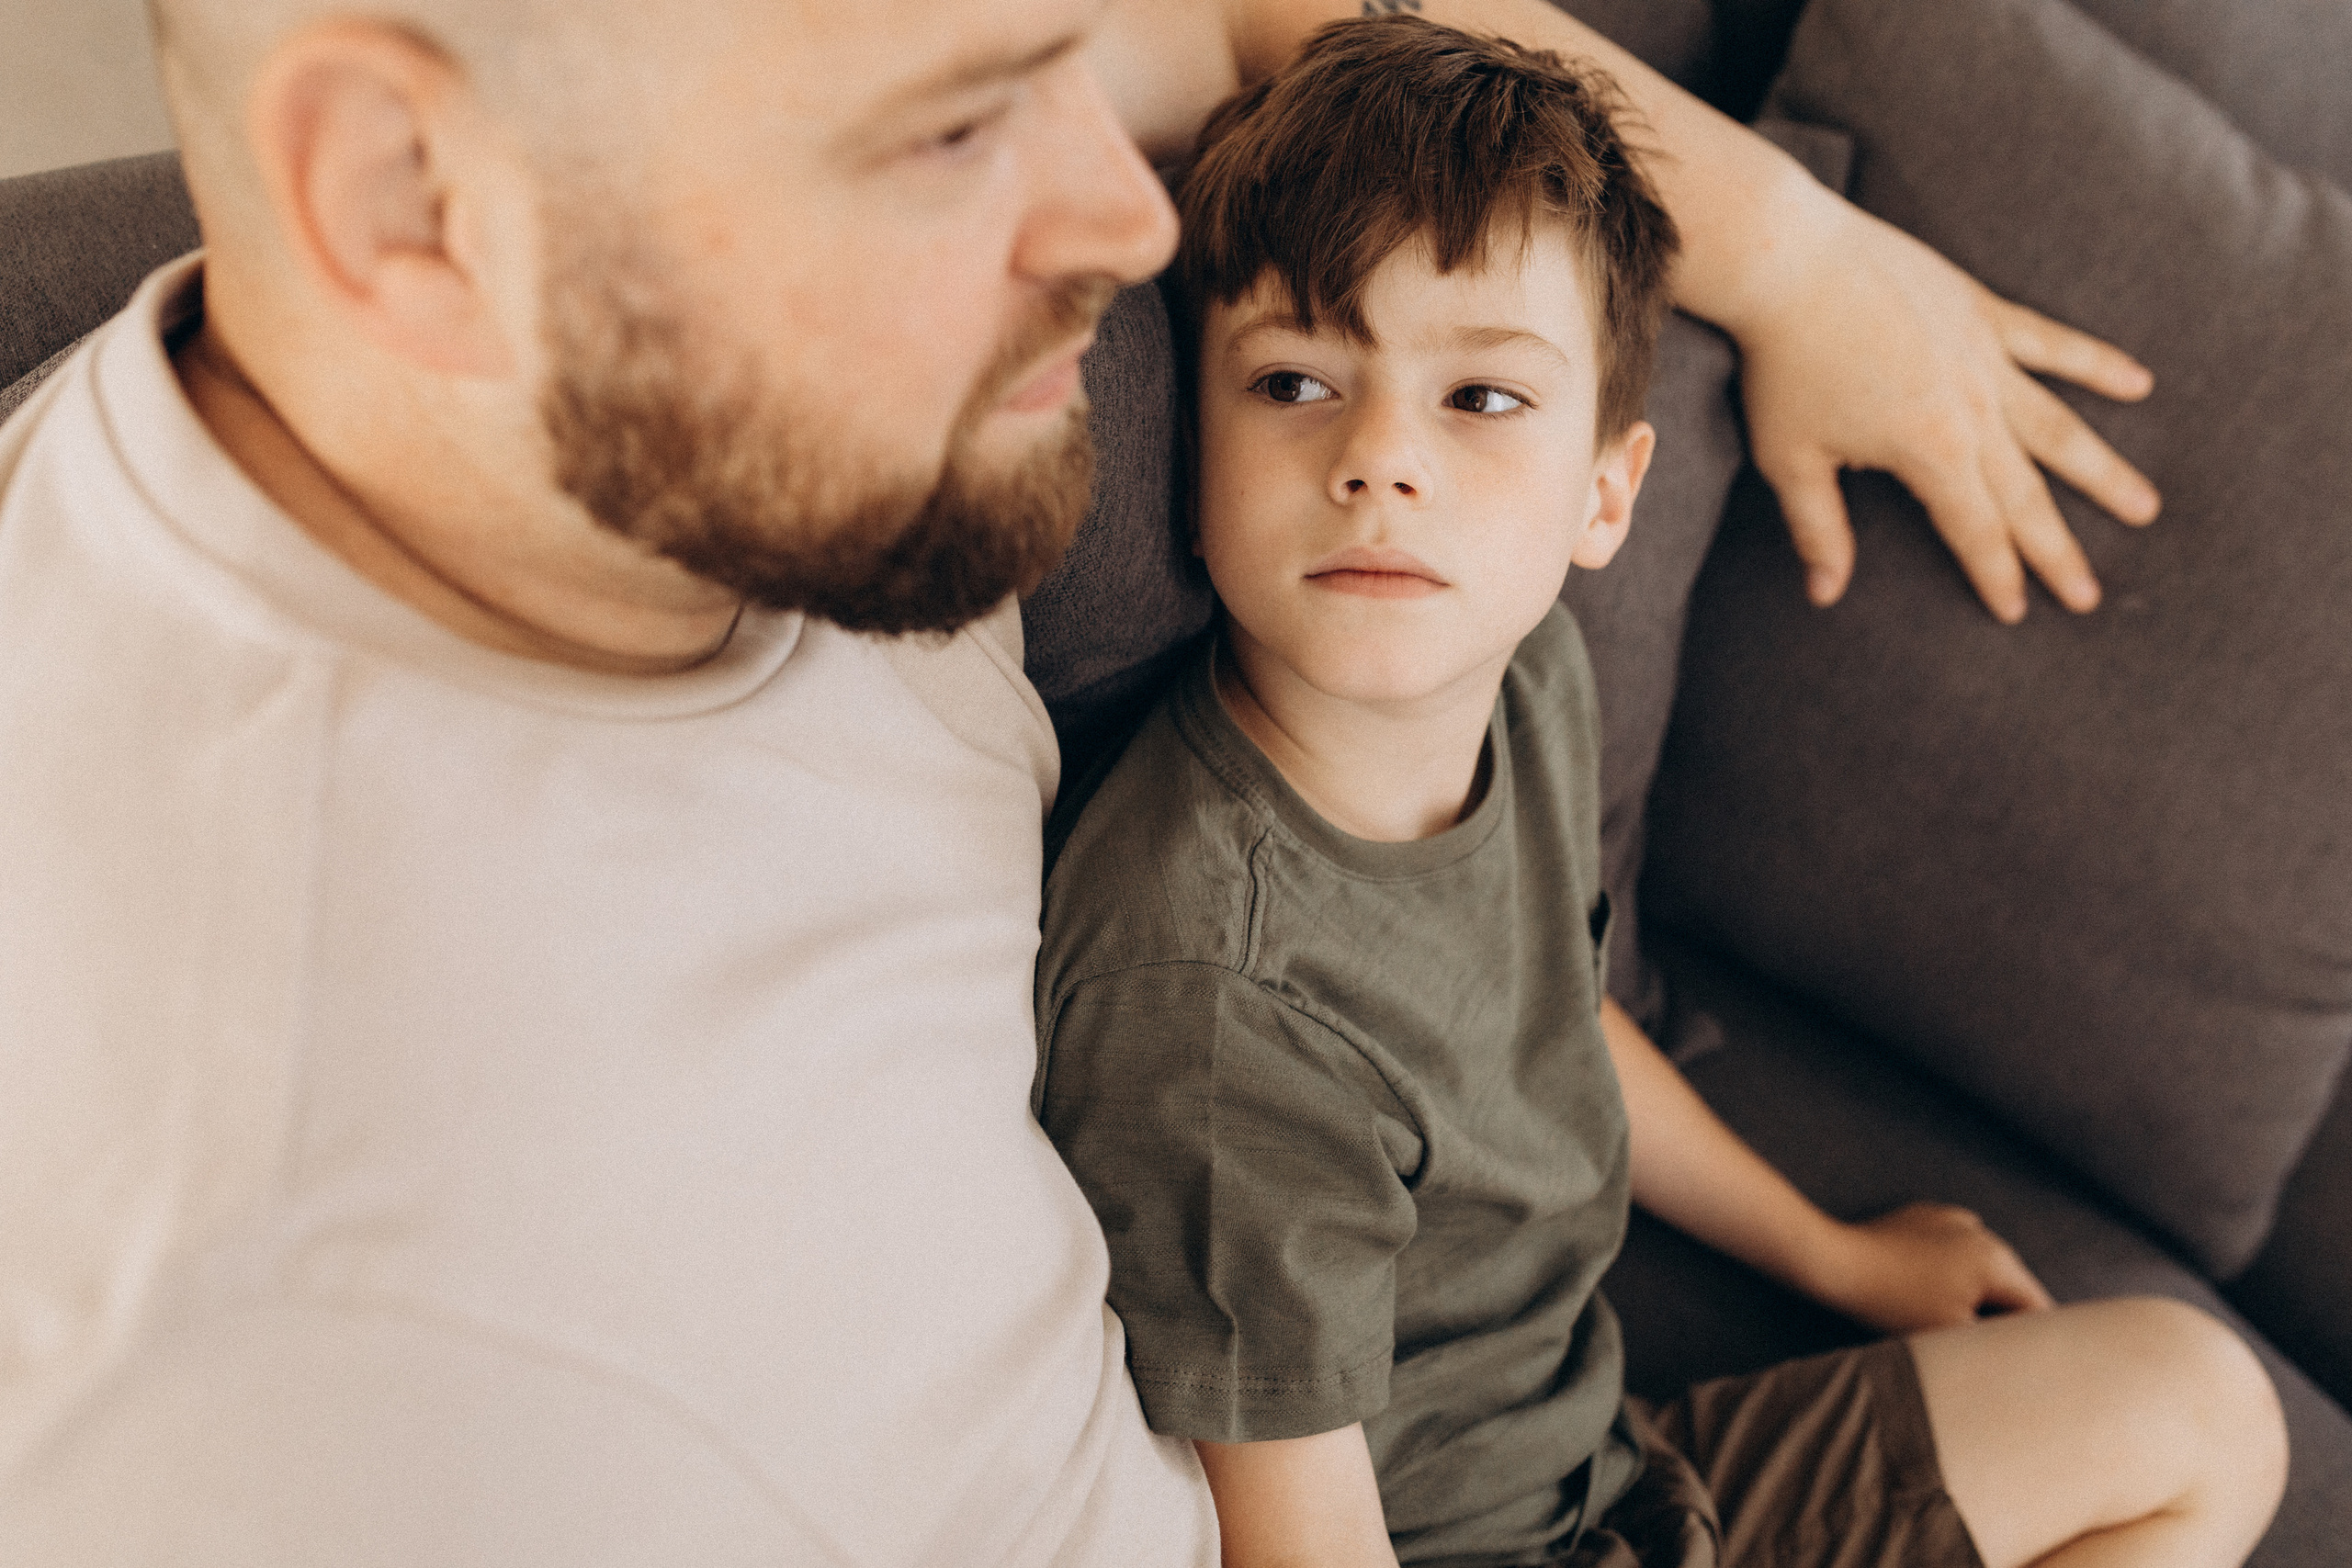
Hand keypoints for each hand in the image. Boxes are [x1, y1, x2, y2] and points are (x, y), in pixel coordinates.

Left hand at [1731, 198, 2160, 623]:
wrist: (1793, 264)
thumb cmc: (1784, 366)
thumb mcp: (1791, 459)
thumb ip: (1818, 529)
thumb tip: (1826, 594)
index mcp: (1930, 452)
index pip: (1974, 529)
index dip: (1996, 574)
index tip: (2016, 611)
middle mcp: (1975, 410)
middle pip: (2026, 494)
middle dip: (2057, 550)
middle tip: (2090, 596)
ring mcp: (1987, 359)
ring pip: (2061, 426)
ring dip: (2104, 470)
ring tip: (2145, 507)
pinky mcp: (1986, 313)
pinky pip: (2054, 343)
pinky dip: (2098, 363)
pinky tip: (2141, 384)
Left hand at [1813, 1202, 2055, 1333]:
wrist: (1835, 1263)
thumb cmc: (1894, 1303)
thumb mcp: (1954, 1334)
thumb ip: (1999, 1345)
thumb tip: (2025, 1355)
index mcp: (1999, 1260)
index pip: (2039, 1309)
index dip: (2035, 1343)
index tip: (2025, 1367)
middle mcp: (1982, 1232)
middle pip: (2012, 1287)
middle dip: (2003, 1318)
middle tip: (1982, 1348)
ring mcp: (1950, 1220)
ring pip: (1981, 1269)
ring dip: (1976, 1295)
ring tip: (1948, 1319)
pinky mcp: (1921, 1218)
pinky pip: (1951, 1252)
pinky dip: (1949, 1272)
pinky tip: (1926, 1290)